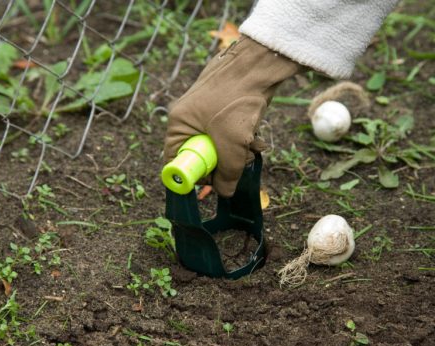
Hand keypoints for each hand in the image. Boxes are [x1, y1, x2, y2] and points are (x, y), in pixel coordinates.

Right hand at [164, 35, 302, 196]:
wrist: (259, 64)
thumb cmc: (237, 101)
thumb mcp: (232, 145)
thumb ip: (227, 174)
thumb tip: (224, 193)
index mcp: (179, 124)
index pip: (175, 161)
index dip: (193, 176)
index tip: (212, 183)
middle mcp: (188, 118)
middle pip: (201, 156)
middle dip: (223, 163)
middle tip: (239, 162)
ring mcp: (206, 112)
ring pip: (219, 146)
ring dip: (238, 151)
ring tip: (252, 145)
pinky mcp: (224, 108)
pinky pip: (229, 133)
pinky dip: (243, 138)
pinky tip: (256, 134)